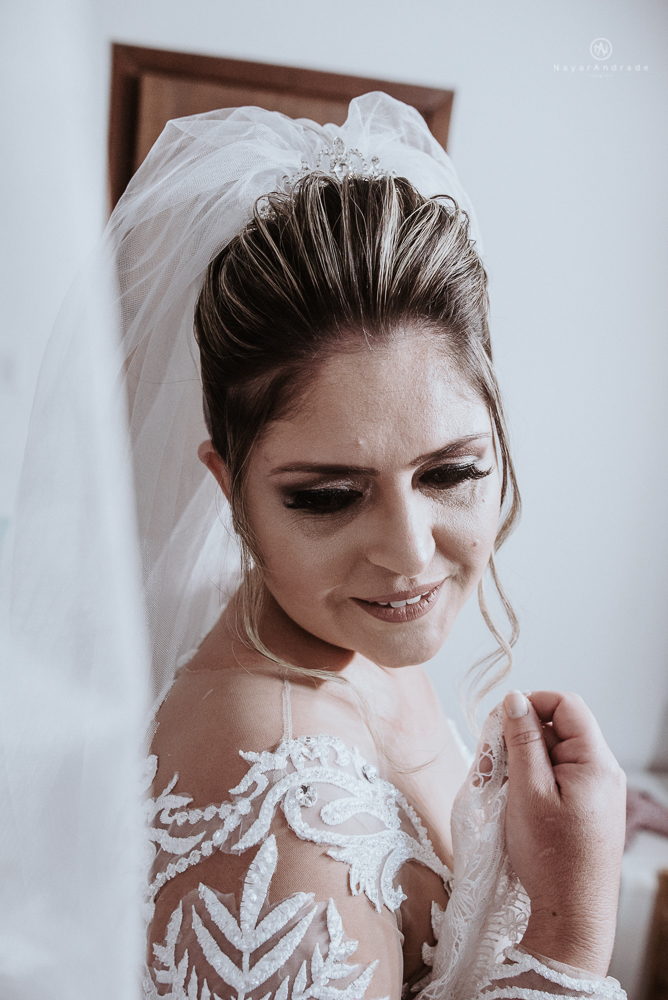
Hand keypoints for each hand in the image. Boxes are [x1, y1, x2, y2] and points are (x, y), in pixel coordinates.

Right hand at [501, 690, 625, 975]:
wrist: (571, 917)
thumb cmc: (549, 856)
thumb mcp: (527, 790)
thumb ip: (521, 740)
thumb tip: (515, 698)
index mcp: (596, 761)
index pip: (566, 704)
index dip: (531, 703)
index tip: (500, 724)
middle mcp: (603, 772)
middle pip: (558, 728)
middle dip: (521, 737)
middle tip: (492, 762)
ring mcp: (597, 792)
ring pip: (554, 754)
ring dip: (523, 761)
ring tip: (501, 788)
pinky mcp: (587, 810)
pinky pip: (558, 778)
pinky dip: (533, 781)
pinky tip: (515, 803)